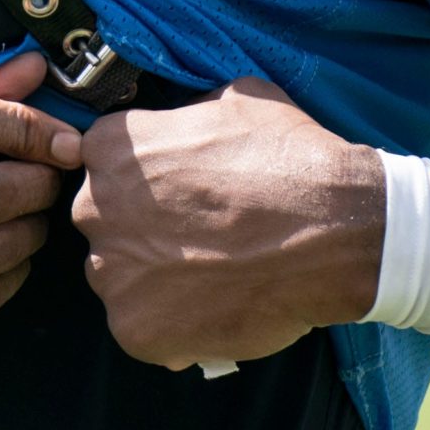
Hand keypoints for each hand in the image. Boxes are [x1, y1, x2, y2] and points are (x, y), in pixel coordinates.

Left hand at [71, 77, 384, 369]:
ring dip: (153, 277)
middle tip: (197, 234)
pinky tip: (213, 305)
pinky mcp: (134, 329)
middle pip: (106, 221)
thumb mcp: (234, 100)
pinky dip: (172, 324)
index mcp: (112, 148)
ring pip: (121, 276)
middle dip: (141, 228)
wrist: (334, 231)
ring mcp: (112, 274)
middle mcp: (95, 209)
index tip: (178, 189)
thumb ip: (188, 115)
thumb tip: (183, 127)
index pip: (103, 160)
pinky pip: (142, 326)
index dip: (144, 177)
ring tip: (211, 273)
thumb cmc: (288, 158)